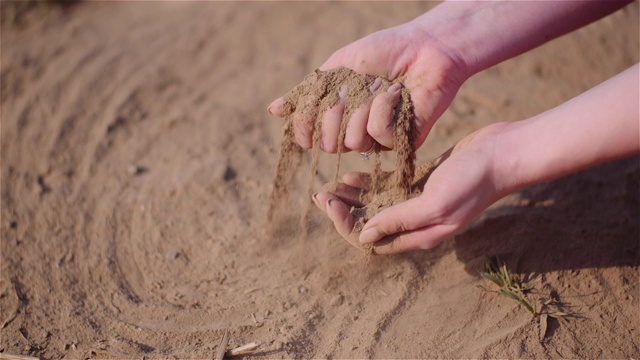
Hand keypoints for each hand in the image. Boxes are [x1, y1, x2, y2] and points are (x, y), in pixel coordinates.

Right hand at [268, 22, 466, 152]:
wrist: (426, 47)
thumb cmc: (384, 53)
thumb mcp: (338, 68)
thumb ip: (307, 92)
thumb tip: (272, 110)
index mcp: (338, 116)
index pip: (310, 135)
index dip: (307, 124)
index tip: (317, 105)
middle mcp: (355, 132)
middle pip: (328, 142)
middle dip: (338, 109)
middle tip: (360, 88)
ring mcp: (378, 139)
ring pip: (353, 140)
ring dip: (364, 105)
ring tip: (384, 88)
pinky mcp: (402, 141)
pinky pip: (379, 134)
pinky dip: (386, 107)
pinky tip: (399, 95)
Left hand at [313, 123, 510, 253]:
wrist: (502, 153)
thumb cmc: (472, 180)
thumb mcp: (434, 204)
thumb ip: (399, 221)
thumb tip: (364, 236)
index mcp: (418, 235)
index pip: (370, 239)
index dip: (345, 224)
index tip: (328, 202)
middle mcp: (416, 223)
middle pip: (369, 224)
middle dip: (342, 212)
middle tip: (320, 193)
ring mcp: (418, 203)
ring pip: (376, 205)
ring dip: (352, 198)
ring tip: (330, 185)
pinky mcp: (421, 183)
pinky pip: (389, 188)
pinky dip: (370, 183)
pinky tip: (353, 175)